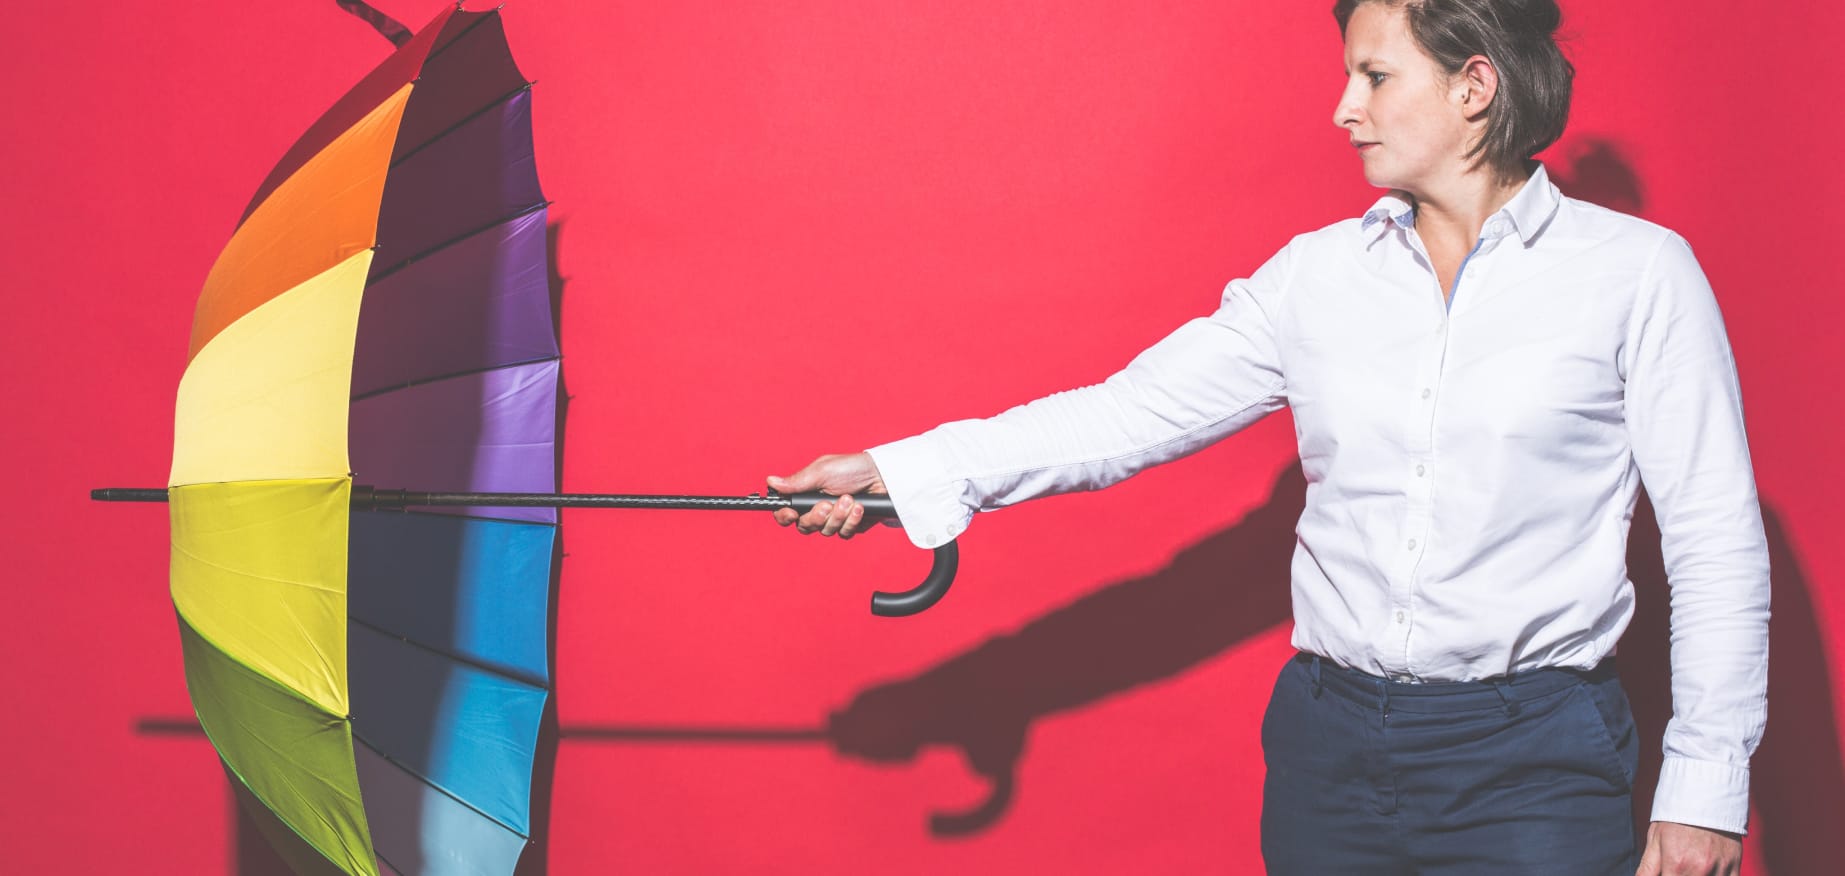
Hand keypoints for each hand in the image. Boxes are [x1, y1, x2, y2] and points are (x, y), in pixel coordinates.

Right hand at [768, 452, 887, 538]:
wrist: (882, 477)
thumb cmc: (851, 468)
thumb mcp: (822, 471)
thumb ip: (797, 482)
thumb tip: (770, 481)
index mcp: (806, 493)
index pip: (785, 512)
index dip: (784, 516)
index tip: (792, 514)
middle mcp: (817, 508)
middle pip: (804, 526)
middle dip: (816, 517)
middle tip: (827, 504)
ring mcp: (834, 519)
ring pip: (825, 531)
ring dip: (838, 516)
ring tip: (849, 499)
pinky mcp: (849, 526)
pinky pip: (843, 534)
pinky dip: (851, 521)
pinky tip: (860, 508)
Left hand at [1636, 821, 1741, 875]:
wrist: (1706, 793)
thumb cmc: (1676, 816)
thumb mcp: (1655, 839)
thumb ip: (1647, 869)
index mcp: (1676, 865)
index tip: (1668, 872)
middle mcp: (1699, 870)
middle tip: (1677, 869)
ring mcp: (1720, 869)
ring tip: (1691, 866)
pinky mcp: (1735, 866)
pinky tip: (1707, 870)